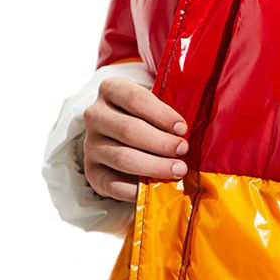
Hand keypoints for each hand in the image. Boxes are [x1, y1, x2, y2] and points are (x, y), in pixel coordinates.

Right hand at [81, 76, 188, 201]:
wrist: (120, 133)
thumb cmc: (145, 115)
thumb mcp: (153, 101)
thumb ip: (169, 105)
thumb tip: (188, 127)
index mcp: (111, 90)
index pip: (135, 99)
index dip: (162, 115)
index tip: (182, 128)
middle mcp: (96, 115)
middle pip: (129, 130)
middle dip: (161, 142)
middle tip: (183, 150)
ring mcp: (91, 144)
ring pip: (122, 157)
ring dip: (154, 166)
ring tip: (178, 169)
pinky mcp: (92, 171)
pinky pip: (112, 185)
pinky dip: (136, 189)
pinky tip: (155, 188)